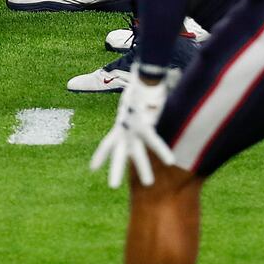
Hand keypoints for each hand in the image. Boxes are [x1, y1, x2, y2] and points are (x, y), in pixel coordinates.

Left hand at [90, 73, 176, 187]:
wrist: (144, 76)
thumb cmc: (141, 88)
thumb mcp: (134, 104)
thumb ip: (137, 113)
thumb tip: (144, 112)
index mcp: (120, 125)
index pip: (107, 144)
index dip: (100, 156)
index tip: (92, 168)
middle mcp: (124, 129)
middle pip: (117, 153)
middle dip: (115, 170)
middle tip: (112, 187)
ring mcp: (134, 127)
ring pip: (137, 152)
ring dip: (143, 168)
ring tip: (148, 184)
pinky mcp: (146, 123)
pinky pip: (155, 140)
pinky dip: (162, 150)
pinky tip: (171, 162)